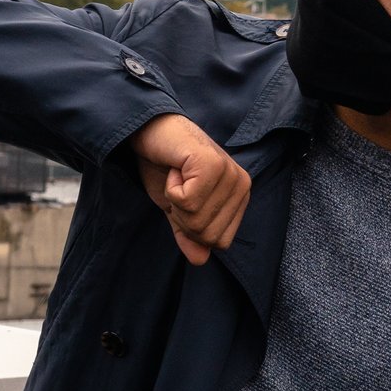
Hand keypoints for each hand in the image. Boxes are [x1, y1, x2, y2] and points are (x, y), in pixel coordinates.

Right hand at [131, 114, 249, 266]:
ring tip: (177, 174)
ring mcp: (229, 174)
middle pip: (208, 235)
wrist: (148, 130)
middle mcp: (241, 185)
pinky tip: (175, 167)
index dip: (191, 228)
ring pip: (197, 220)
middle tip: (177, 184)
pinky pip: (188, 201)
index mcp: (239, 196)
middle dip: (181, 216)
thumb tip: (200, 261)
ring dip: (175, 200)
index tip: (182, 197)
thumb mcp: (175, 206)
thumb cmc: (164, 164)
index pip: (219, 242)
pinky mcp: (212, 165)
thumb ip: (189, 233)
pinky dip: (171, 188)